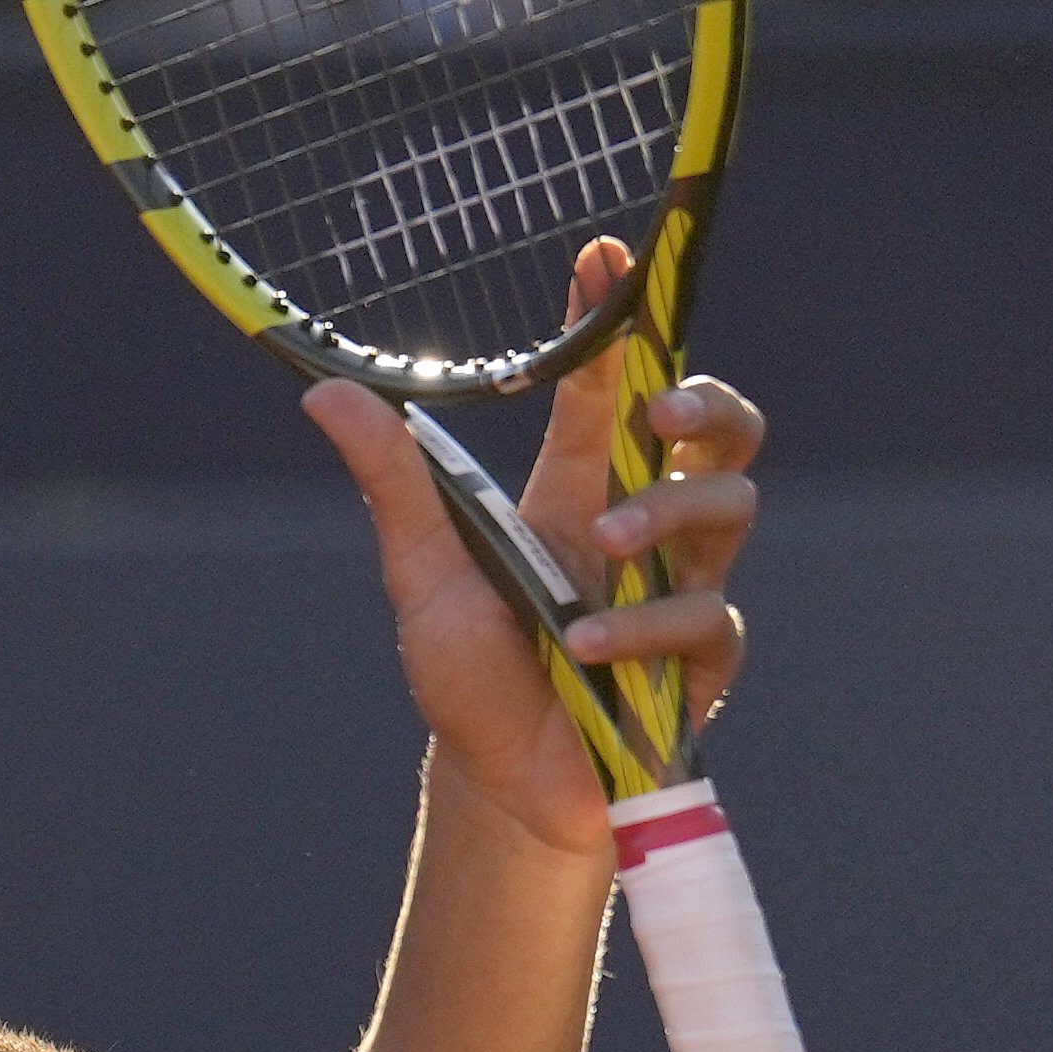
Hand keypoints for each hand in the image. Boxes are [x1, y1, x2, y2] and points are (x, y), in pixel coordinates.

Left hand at [301, 238, 759, 862]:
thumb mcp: (424, 575)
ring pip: (731, 504)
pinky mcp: (703, 659)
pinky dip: (643, 632)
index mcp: (577, 494)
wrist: (503, 794)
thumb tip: (321, 390)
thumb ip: (393, 485)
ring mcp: (681, 590)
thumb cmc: (468, 684)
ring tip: (605, 551)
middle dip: (707, 397)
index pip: (607, 387)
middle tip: (659, 404)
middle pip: (720, 427)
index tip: (605, 258)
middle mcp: (642, 531)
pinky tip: (588, 654)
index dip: (615, 319)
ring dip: (668, 514)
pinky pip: (706, 616)